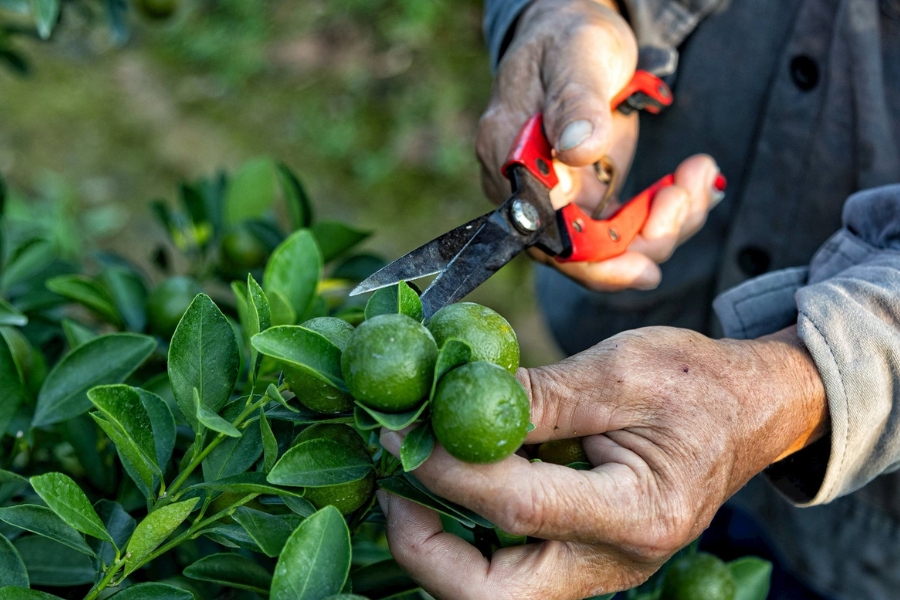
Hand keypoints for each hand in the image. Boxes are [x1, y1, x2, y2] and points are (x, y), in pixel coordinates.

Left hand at [378, 326, 827, 599]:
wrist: (747, 412)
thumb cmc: (696, 383)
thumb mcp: (621, 369)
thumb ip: (538, 394)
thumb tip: (452, 399)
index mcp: (639, 513)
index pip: (517, 506)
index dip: (446, 468)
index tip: (399, 428)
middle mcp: (616, 561)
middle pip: (493, 595)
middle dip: (424, 549)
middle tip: (393, 486)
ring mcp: (599, 570)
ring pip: (493, 593)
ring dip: (437, 547)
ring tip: (410, 480)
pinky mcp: (583, 560)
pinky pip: (508, 569)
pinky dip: (465, 537)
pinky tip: (448, 485)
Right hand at [477, 0, 721, 290]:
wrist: (577, 33)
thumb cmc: (568, 37)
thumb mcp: (576, 56)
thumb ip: (574, 102)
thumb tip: (578, 150)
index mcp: (509, 159)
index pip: (543, 237)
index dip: (593, 262)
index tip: (645, 262)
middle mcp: (531, 193)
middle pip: (582, 255)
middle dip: (644, 239)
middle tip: (684, 193)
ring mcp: (563, 200)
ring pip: (614, 248)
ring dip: (668, 223)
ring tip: (696, 172)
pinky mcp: (591, 199)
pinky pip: (631, 229)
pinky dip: (670, 214)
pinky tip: (694, 179)